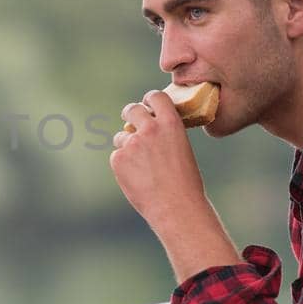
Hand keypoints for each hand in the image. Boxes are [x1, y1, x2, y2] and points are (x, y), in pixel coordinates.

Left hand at [109, 90, 208, 231]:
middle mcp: (149, 129)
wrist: (176, 206)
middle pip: (132, 110)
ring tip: (143, 167)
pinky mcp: (118, 159)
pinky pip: (117, 156)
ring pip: (121, 137)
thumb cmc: (185, 182)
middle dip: (130, 113)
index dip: (150, 99)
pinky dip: (123, 165)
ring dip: (127, 145)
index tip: (146, 103)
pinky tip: (137, 178)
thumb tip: (148, 128)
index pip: (155, 96)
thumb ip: (165, 134)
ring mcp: (132, 143)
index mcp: (170, 123)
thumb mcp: (182, 148)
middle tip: (129, 118)